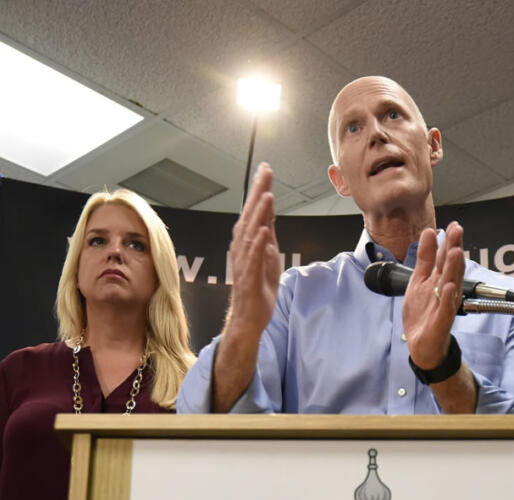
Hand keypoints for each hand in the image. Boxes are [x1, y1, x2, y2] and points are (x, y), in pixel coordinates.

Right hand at [224, 162, 280, 340]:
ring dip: (258, 214)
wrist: (249, 316)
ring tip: (267, 196)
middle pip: (251, 215)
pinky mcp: (249, 278)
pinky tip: (264, 231)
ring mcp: (245, 262)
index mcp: (248, 241)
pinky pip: (253, 259)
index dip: (260, 190)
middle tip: (265, 172)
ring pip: (251, 234)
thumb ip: (268, 234)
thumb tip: (270, 213)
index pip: (255, 211)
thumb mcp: (268, 255)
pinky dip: (258, 244)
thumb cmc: (258, 286)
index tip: (265, 169)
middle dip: (258, 193)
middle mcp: (243, 248)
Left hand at [403, 221, 465, 369]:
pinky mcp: (441, 322)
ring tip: (456, 252)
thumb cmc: (423, 313)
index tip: (453, 225)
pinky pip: (445, 309)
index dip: (449, 241)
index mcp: (439, 280)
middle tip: (458, 231)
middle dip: (454, 248)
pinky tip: (448, 287)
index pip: (446, 257)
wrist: (422, 344)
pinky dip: (447, 298)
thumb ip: (425, 257)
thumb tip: (429, 232)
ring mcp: (444, 305)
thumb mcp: (418, 280)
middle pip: (450, 267)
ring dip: (453, 268)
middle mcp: (445, 290)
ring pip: (450, 284)